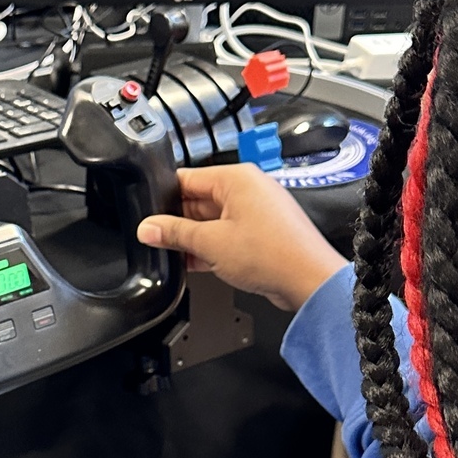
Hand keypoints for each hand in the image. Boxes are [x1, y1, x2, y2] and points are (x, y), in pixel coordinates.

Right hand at [136, 163, 345, 312]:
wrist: (308, 280)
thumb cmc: (274, 254)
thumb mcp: (210, 243)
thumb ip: (175, 234)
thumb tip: (149, 228)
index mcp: (236, 178)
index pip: (186, 178)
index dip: (163, 197)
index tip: (148, 217)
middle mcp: (248, 189)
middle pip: (198, 200)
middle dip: (178, 222)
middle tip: (158, 240)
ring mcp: (256, 211)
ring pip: (212, 220)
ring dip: (194, 238)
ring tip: (178, 255)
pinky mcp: (262, 233)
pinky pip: (227, 234)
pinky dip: (211, 247)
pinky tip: (197, 263)